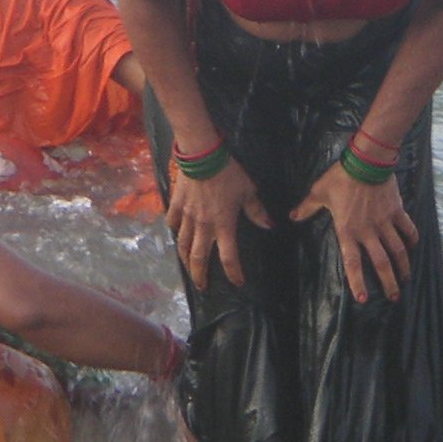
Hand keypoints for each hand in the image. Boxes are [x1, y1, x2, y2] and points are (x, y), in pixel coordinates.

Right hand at [167, 157, 271, 289]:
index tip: (237, 282)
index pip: (229, 257)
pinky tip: (177, 234)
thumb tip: (269, 226)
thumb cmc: (228, 173)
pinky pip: (173, 223)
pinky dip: (175, 231)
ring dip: (185, 260)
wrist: (202, 155)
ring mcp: (187, 216)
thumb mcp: (248, 191)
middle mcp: (204, 226)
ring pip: (183, 245)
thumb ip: (256, 211)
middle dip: (200, 275)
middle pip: (199, 258)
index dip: (233, 273)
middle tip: (202, 286)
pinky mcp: (176, 205)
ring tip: (188, 269)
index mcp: (223, 225)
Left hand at [291, 162, 417, 301]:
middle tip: (393, 297)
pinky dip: (412, 239)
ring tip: (405, 279)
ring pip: (397, 250)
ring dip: (403, 267)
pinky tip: (413, 248)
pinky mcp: (397, 211)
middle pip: (381, 262)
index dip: (357, 281)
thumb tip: (292, 217)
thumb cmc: (340, 178)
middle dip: (388, 282)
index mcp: (348, 230)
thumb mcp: (319, 192)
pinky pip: (407, 229)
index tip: (362, 298)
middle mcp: (368, 231)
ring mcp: (385, 222)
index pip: (352, 262)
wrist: (366, 160)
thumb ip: (307, 207)